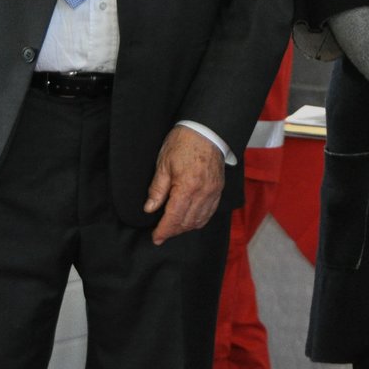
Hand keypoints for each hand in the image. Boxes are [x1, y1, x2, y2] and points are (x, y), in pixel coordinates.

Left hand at [144, 126, 224, 245]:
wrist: (206, 130)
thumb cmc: (183, 143)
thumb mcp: (163, 164)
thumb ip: (157, 189)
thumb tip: (149, 208)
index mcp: (187, 187)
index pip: (174, 217)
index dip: (164, 230)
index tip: (156, 238)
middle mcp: (203, 193)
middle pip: (187, 222)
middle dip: (173, 231)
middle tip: (161, 233)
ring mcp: (213, 192)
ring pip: (200, 220)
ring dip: (186, 227)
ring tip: (174, 227)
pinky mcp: (218, 189)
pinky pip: (210, 212)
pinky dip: (199, 220)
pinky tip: (190, 219)